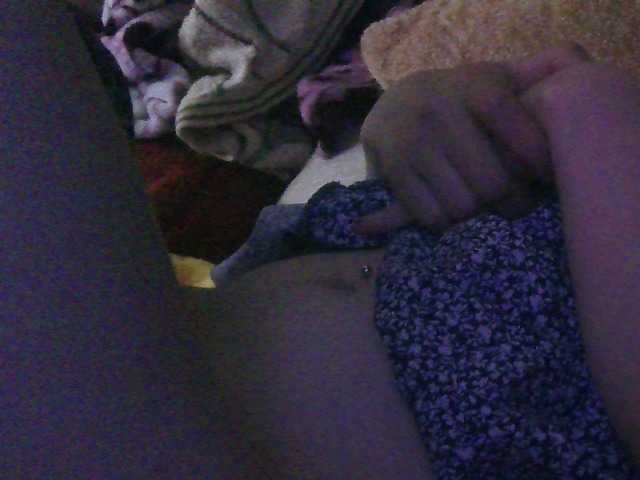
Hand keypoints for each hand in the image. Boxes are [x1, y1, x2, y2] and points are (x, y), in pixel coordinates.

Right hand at [355, 44, 591, 234]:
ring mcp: (412, 143)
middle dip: (512, 202)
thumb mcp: (493, 79)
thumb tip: (576, 72)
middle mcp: (439, 112)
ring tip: (482, 202)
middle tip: (516, 202)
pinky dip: (447, 220)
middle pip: (493, 184)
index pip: (520, 134)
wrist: (394, 105)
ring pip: (463, 206)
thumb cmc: (460, 99)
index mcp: (475, 86)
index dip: (538, 162)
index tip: (546, 175)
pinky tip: (452, 207)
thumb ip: (536, 75)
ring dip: (477, 213)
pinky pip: (432, 216)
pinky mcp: (393, 170)